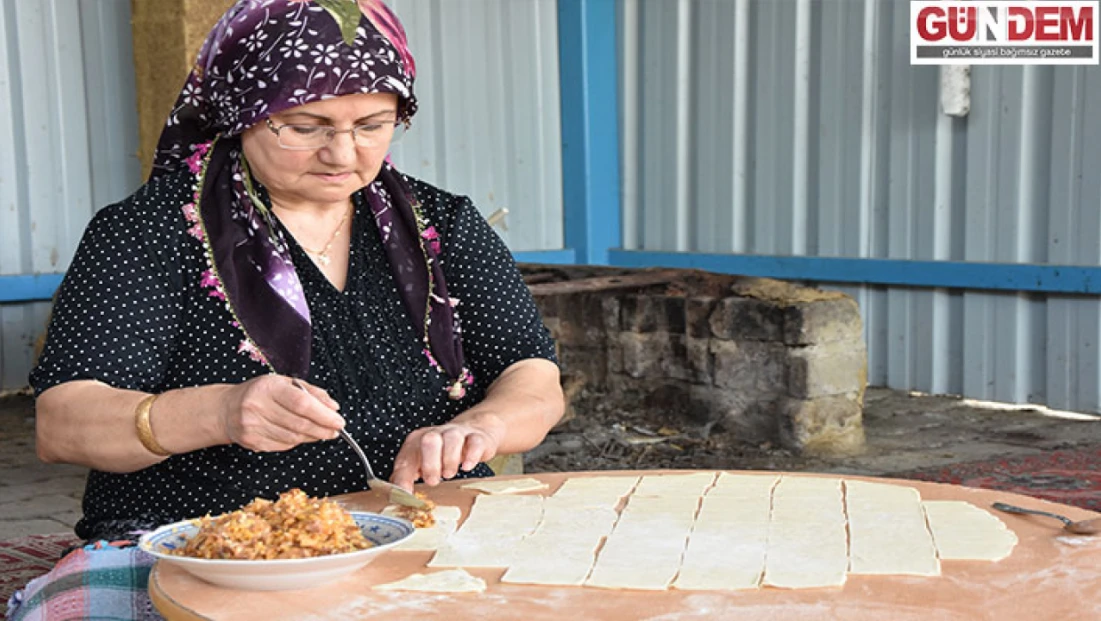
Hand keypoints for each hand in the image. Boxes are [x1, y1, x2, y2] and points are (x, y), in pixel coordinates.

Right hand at [220, 375, 343, 451]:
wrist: (227, 409)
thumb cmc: (261, 393)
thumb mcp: (284, 383)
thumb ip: (311, 392)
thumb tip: (333, 407)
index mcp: (268, 387)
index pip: (301, 403)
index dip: (323, 415)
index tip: (338, 421)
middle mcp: (257, 406)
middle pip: (299, 423)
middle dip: (322, 429)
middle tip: (336, 430)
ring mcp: (252, 426)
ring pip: (293, 437)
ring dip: (312, 437)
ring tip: (322, 433)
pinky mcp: (252, 441)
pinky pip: (283, 446)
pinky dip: (297, 442)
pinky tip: (301, 435)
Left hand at [390, 421, 501, 489]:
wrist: (473, 432)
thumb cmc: (442, 451)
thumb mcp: (420, 462)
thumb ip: (406, 477)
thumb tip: (398, 495)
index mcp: (417, 441)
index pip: (406, 457)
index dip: (404, 477)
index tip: (406, 494)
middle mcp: (436, 434)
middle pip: (429, 440)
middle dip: (430, 464)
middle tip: (433, 482)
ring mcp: (457, 434)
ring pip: (452, 439)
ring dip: (449, 460)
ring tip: (449, 475)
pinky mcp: (477, 438)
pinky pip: (475, 442)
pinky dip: (471, 456)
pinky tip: (467, 467)